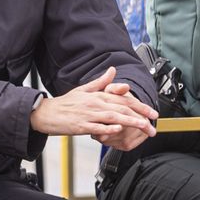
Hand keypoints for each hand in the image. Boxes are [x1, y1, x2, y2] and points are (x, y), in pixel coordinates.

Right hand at [30, 66, 157, 145]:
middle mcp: (94, 103)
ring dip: (130, 122)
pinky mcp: (80, 126)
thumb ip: (101, 82)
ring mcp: (88, 115)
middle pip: (121, 108)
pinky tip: (119, 129)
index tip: (152, 112)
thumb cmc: (65, 104)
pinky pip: (97, 127)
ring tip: (143, 126)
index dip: (139, 105)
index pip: (123, 99)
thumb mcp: (83, 89)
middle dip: (140, 115)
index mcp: (97, 95)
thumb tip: (112, 70)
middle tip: (154, 123)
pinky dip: (108, 128)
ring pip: (113, 117)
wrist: (46, 113)